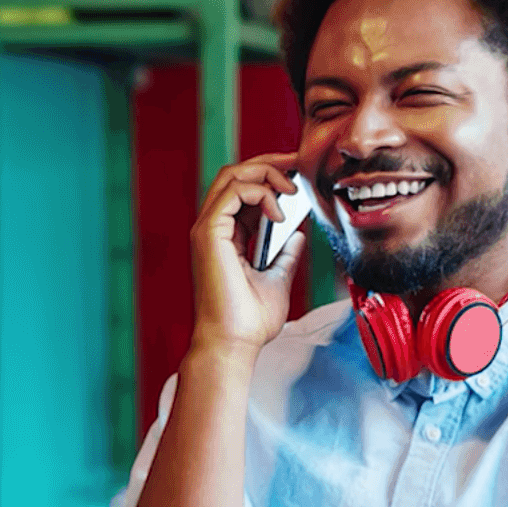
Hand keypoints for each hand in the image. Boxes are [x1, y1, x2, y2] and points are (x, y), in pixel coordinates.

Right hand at [189, 152, 306, 365]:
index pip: (244, 190)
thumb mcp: (277, 280)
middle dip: (270, 163)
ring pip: (233, 175)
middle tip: (299, 165)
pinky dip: (260, 193)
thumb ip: (284, 255)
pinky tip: (279, 214)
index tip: (300, 177)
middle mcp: (213, 228)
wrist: (234, 343)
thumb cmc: (249, 320)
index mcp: (225, 236)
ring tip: (293, 189)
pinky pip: (233, 191)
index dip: (271, 177)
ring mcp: (208, 229)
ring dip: (267, 173)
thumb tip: (296, 235)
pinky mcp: (209, 233)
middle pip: (235, 174)